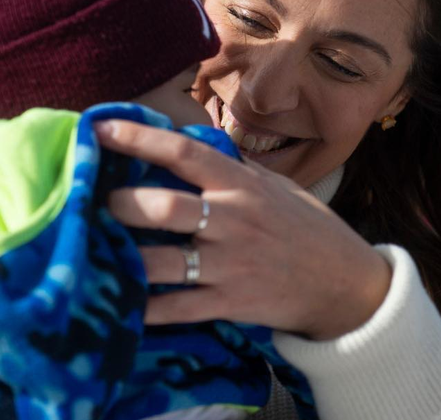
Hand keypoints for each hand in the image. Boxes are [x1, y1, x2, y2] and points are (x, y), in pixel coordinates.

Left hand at [94, 119, 391, 340]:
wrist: (345, 283)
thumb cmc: (306, 227)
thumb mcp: (276, 186)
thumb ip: (234, 169)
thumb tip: (189, 145)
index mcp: (241, 185)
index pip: (184, 153)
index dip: (140, 139)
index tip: (102, 130)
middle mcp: (232, 220)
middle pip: (165, 208)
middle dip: (123, 205)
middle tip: (96, 203)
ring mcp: (230, 264)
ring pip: (164, 261)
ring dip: (125, 257)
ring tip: (96, 250)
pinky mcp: (230, 302)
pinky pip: (178, 308)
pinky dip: (146, 309)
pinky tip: (120, 306)